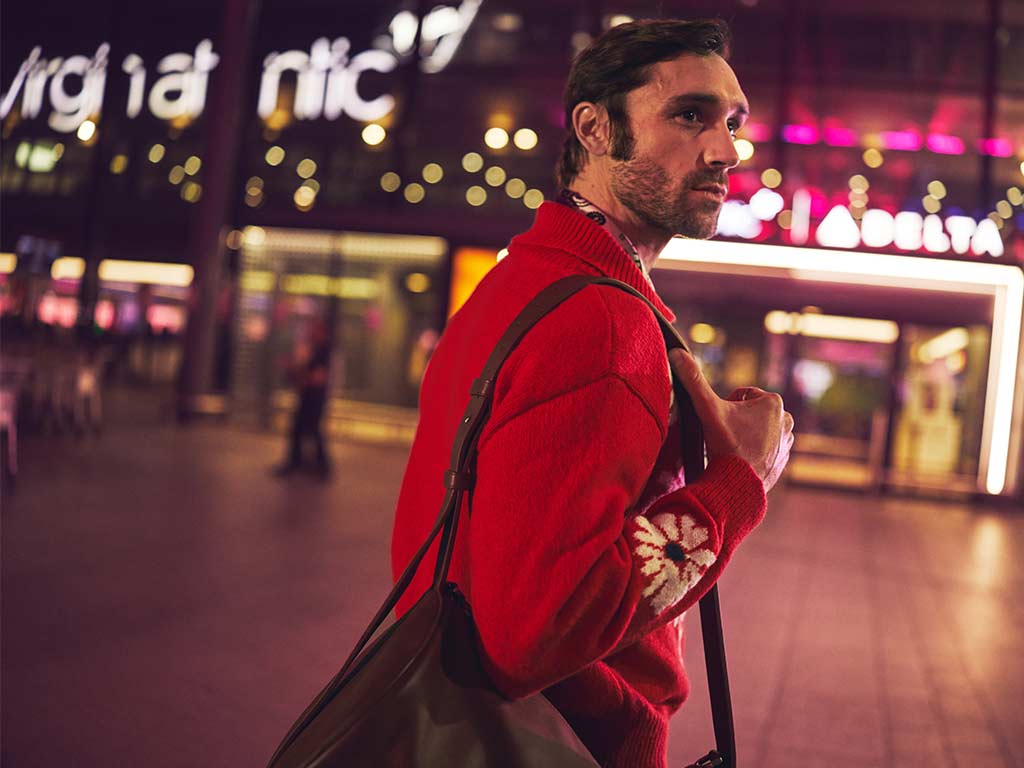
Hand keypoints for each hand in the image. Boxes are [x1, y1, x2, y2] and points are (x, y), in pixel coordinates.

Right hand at [669, 348, 793, 492]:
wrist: (738, 486)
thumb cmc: (726, 445)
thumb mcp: (708, 409)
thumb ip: (693, 380)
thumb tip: (676, 352)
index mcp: (773, 401)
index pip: (740, 396)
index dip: (724, 408)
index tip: (721, 424)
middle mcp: (786, 419)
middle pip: (749, 412)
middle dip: (735, 422)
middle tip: (725, 437)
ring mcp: (787, 441)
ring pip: (755, 430)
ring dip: (743, 436)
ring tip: (733, 450)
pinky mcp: (783, 460)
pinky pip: (762, 448)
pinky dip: (751, 452)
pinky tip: (741, 461)